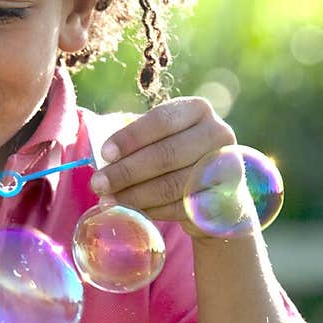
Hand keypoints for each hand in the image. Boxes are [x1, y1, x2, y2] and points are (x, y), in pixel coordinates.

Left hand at [89, 97, 254, 239]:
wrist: (215, 187)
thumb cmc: (176, 156)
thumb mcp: (160, 138)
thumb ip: (137, 143)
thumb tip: (102, 161)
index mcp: (197, 110)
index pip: (161, 120)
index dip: (130, 138)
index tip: (104, 154)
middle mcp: (218, 134)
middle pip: (166, 155)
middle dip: (126, 172)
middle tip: (97, 184)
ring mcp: (225, 168)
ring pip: (171, 185)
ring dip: (134, 196)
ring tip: (108, 201)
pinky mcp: (223, 199)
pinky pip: (180, 208)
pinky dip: (152, 211)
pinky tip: (132, 212)